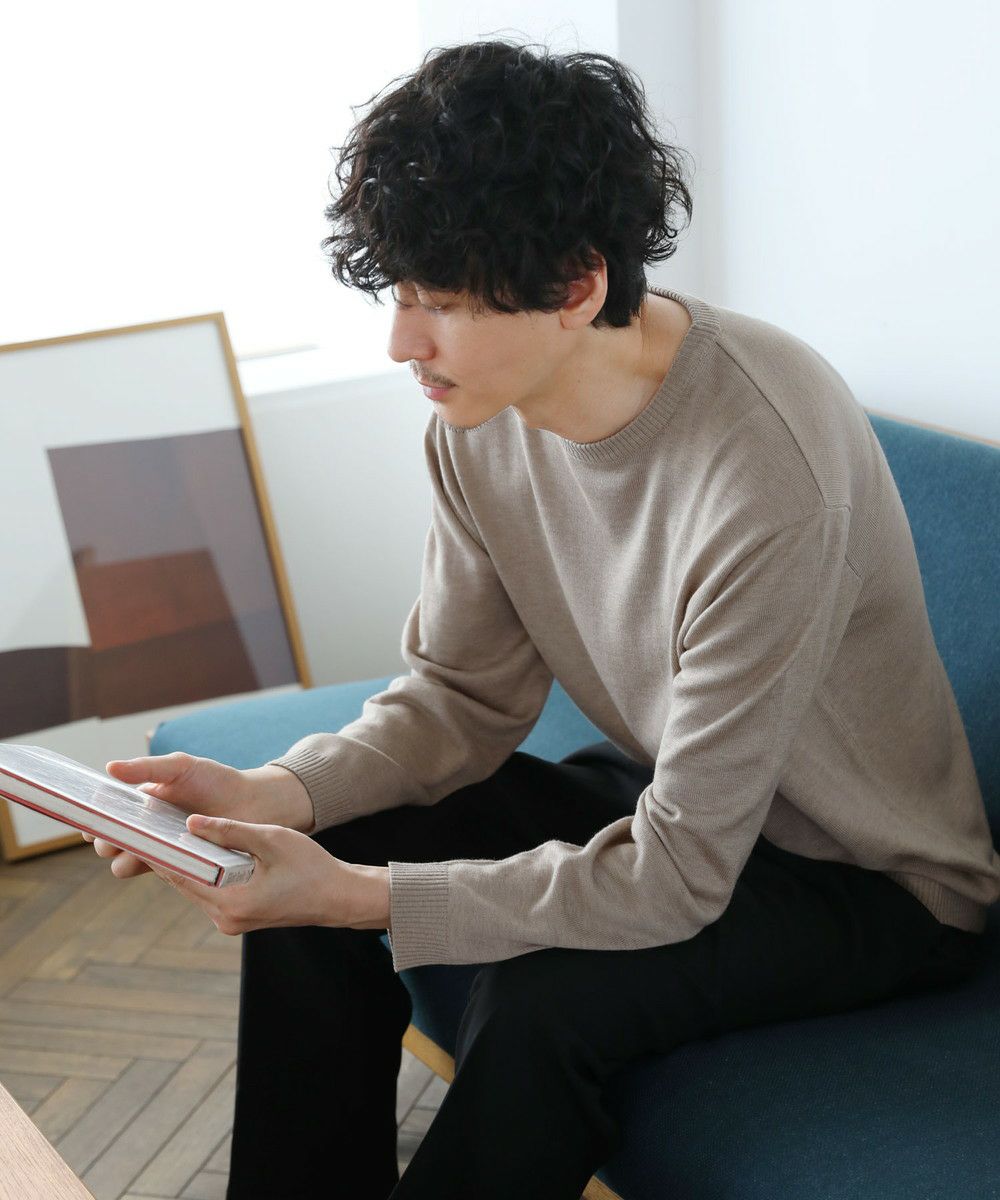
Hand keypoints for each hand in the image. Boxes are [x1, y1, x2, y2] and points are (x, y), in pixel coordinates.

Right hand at [82, 752, 314, 879]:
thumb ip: (147, 768)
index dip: (93, 819)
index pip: (104, 816)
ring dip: (125, 859)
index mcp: (139, 805)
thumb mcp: (181, 767)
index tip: (92, 820)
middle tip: (115, 837)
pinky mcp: (178, 867)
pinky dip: (155, 868)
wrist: (253, 803)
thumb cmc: (215, 780)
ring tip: (140, 849)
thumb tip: (109, 767)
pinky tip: (164, 858)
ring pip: (125, 864)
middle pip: (108, 843)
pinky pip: (156, 873)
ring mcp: (160, 850)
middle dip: (105, 841)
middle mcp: (144, 830)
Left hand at [140, 814, 389, 934]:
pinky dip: (202, 871)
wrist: (338, 897)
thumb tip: (192, 822)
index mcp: (231, 903)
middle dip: (168, 855)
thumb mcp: (271, 840)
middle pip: (183, 882)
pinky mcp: (237, 917)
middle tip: (148, 826)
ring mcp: (230, 921)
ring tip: (166, 833)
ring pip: (195, 887)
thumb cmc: (311, 868)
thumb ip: (230, 831)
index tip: (141, 830)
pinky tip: (197, 850)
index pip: (181, 875)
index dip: (160, 851)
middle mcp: (225, 919)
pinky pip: (210, 891)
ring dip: (184, 863)